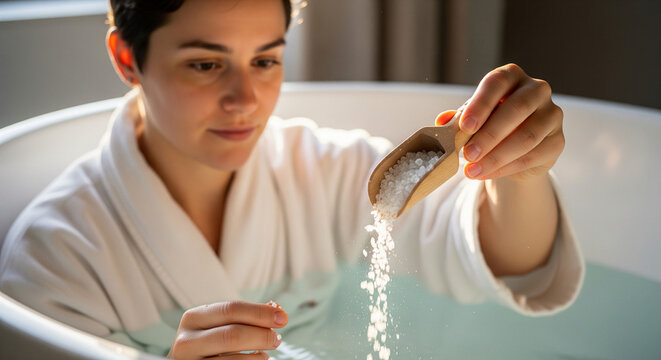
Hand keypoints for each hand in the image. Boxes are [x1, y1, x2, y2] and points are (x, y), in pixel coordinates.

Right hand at [167, 301, 287, 359]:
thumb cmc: (208, 342)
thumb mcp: (219, 325)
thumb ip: (245, 316)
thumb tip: (276, 309)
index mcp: (192, 318)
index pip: (231, 309)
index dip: (259, 312)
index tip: (282, 317)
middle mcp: (186, 341)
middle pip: (232, 335)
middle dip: (261, 335)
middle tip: (277, 338)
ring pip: (233, 359)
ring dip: (258, 355)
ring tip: (267, 352)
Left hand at [437, 63, 563, 180]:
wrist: (514, 150)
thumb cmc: (490, 125)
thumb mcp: (472, 118)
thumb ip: (459, 119)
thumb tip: (442, 121)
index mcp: (512, 77)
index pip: (497, 83)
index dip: (480, 104)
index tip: (465, 126)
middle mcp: (537, 90)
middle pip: (517, 109)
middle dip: (489, 135)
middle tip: (468, 154)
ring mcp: (552, 115)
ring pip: (527, 136)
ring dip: (496, 157)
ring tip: (472, 170)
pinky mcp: (557, 141)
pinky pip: (533, 156)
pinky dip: (507, 168)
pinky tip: (487, 174)